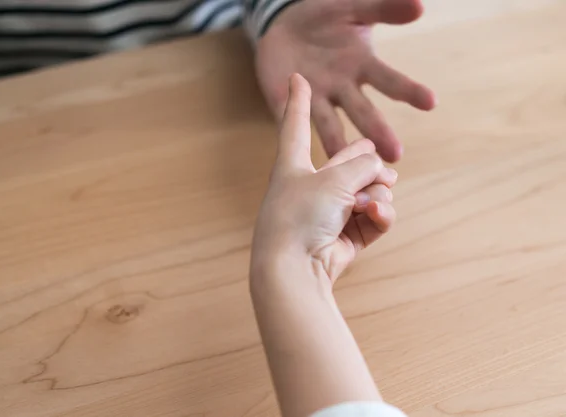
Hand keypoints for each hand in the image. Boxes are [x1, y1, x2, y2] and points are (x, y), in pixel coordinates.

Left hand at [252, 74, 396, 285]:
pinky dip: (380, 214)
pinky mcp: (346, 236)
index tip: (295, 76)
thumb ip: (363, 166)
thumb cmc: (301, 215)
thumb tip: (383, 174)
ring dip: (377, 191)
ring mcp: (328, 213)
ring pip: (368, 189)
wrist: (294, 267)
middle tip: (384, 161)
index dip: (298, 101)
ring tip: (371, 199)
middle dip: (367, 162)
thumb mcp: (333, 178)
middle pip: (347, 162)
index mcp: (292, 165)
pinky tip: (377, 212)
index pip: (296, 125)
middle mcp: (309, 187)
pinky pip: (374, 216)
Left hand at [255, 0, 435, 161]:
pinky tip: (296, 147)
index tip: (430, 102)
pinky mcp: (285, 101)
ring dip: (337, 144)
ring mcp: (314, 98)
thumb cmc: (326, 18)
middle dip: (378, 133)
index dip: (408, 91)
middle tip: (395, 155)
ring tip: (345, 161)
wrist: (285, 24)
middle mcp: (342, 89)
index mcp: (362, 67)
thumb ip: (383, 9)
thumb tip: (420, 7)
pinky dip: (291, 126)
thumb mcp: (354, 8)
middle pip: (363, 113)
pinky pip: (287, 116)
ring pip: (328, 125)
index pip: (389, 81)